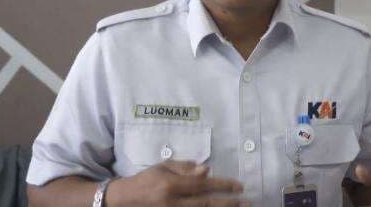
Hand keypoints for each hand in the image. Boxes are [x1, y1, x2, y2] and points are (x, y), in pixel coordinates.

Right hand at [105, 160, 248, 206]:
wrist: (123, 201)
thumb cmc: (145, 180)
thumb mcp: (162, 167)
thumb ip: (184, 167)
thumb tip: (207, 169)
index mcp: (171, 186)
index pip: (203, 185)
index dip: (222, 185)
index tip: (238, 186)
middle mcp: (173, 203)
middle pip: (206, 204)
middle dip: (228, 203)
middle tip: (246, 202)